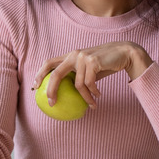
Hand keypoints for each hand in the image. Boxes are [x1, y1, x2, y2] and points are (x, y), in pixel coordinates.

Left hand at [32, 41, 152, 107]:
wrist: (124, 53)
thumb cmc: (106, 63)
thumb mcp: (89, 69)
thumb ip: (78, 76)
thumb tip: (68, 95)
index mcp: (71, 55)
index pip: (50, 62)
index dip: (40, 74)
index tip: (35, 87)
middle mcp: (74, 54)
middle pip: (56, 73)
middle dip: (51, 89)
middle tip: (52, 103)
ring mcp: (83, 57)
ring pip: (78, 85)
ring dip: (85, 98)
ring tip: (92, 105)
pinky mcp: (93, 62)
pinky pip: (89, 84)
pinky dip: (94, 93)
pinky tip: (99, 96)